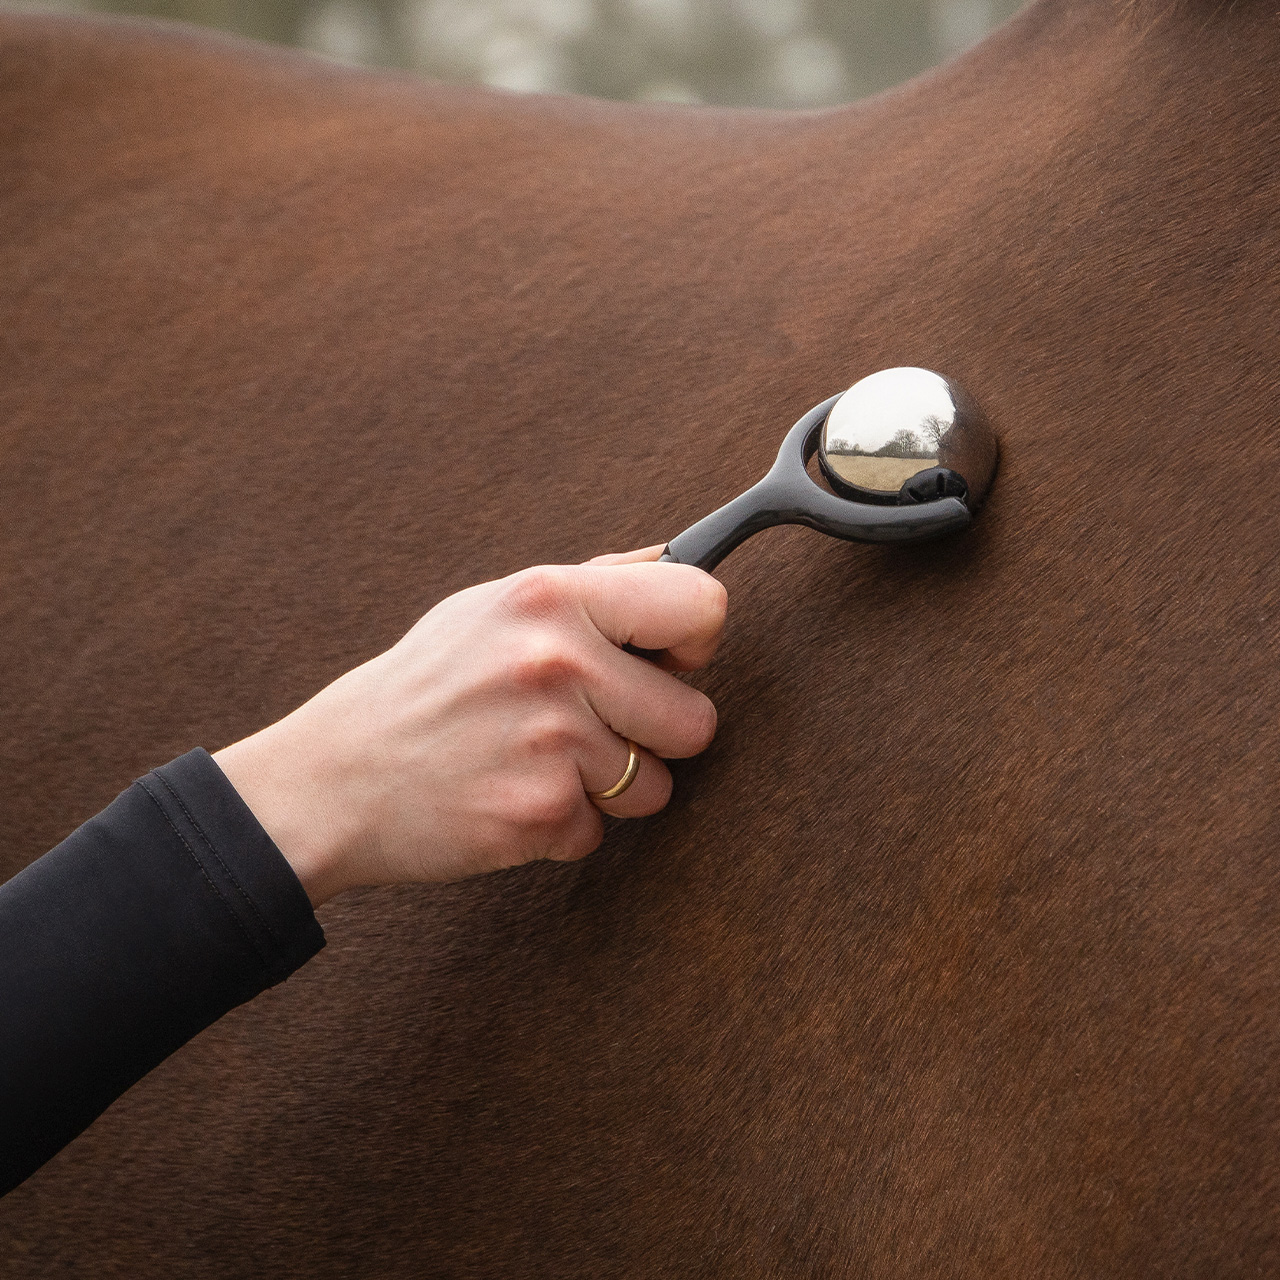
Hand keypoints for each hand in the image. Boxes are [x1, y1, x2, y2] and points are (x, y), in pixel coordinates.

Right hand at [213, 548, 726, 904]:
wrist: (333, 778)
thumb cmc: (423, 687)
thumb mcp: (492, 607)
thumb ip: (591, 583)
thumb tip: (674, 559)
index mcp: (552, 597)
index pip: (702, 604)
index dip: (695, 642)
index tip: (667, 662)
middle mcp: (559, 662)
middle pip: (697, 720)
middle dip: (655, 736)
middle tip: (590, 730)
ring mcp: (551, 741)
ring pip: (657, 786)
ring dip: (609, 787)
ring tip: (537, 762)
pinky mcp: (538, 813)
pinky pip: (600, 831)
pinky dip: (561, 825)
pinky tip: (507, 794)